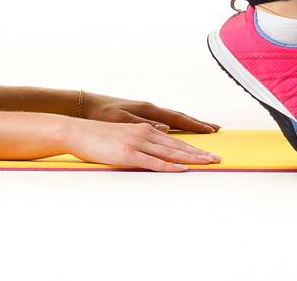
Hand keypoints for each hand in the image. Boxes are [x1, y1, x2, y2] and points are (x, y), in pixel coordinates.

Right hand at [62, 118, 221, 171]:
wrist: (77, 132)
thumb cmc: (98, 136)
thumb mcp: (124, 133)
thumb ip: (142, 137)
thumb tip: (159, 137)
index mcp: (145, 128)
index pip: (175, 139)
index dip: (194, 146)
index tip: (210, 152)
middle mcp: (144, 133)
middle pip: (178, 145)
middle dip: (200, 152)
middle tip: (219, 159)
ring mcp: (137, 143)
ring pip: (170, 152)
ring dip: (191, 158)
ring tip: (208, 163)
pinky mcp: (128, 153)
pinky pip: (154, 162)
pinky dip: (170, 166)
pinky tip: (182, 169)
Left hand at [81, 91, 220, 133]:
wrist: (87, 105)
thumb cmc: (102, 114)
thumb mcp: (121, 121)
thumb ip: (143, 125)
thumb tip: (166, 128)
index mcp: (148, 111)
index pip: (177, 119)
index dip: (195, 126)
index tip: (211, 131)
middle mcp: (150, 110)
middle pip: (180, 117)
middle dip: (198, 124)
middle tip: (216, 130)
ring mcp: (147, 112)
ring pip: (174, 118)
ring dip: (190, 124)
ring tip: (205, 129)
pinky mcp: (141, 116)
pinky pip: (165, 121)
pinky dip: (177, 124)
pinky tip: (180, 129)